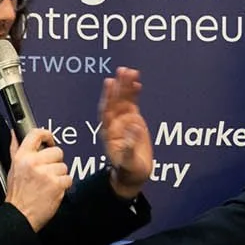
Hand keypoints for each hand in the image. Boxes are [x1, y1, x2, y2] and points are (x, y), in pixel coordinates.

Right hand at [6, 126, 70, 229]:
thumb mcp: (13, 168)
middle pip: (57, 151)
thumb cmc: (17, 194)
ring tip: (48, 183)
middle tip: (47, 172)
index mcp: (22, 156)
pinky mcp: (57, 184)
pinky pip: (68, 178)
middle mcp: (34, 162)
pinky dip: (64, 185)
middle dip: (55, 162)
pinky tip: (53, 190)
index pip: (36, 134)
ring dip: (59, 175)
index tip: (50, 140)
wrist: (20, 214)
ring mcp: (46, 173)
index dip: (47, 135)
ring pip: (64, 166)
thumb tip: (15, 133)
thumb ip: (16, 149)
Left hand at [100, 66, 151, 196]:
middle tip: (122, 71)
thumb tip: (133, 126)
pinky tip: (137, 82)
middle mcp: (114, 123)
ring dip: (126, 85)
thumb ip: (129, 145)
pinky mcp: (133, 120)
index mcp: (109, 131)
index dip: (108, 96)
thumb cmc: (128, 169)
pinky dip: (134, 93)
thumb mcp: (128, 161)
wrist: (133, 173)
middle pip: (115, 101)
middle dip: (119, 86)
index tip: (109, 83)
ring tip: (130, 71)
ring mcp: (123, 120)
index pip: (107, 110)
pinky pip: (133, 104)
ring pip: (124, 99)